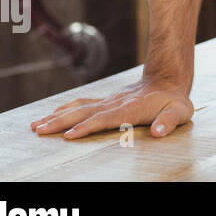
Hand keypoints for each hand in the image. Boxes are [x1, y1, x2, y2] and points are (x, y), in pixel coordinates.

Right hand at [30, 76, 193, 139]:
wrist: (168, 80)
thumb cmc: (174, 102)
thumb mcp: (179, 112)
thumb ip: (168, 122)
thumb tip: (159, 132)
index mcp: (130, 110)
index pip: (105, 120)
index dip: (87, 127)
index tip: (69, 135)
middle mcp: (115, 104)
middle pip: (84, 113)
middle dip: (61, 122)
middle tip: (39, 130)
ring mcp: (109, 101)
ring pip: (79, 108)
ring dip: (57, 116)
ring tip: (36, 125)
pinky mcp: (106, 101)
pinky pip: (83, 104)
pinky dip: (66, 108)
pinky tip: (52, 113)